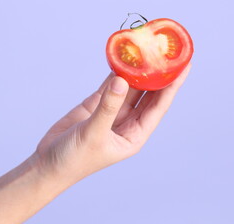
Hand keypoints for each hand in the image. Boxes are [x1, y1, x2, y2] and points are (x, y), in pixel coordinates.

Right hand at [34, 64, 190, 183]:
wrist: (50, 163)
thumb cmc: (75, 159)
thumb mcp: (94, 135)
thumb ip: (107, 107)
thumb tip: (121, 80)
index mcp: (134, 135)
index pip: (158, 107)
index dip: (172, 87)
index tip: (184, 67)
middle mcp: (127, 123)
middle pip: (148, 95)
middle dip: (159, 76)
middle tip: (169, 53)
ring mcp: (111, 112)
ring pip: (130, 88)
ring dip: (137, 72)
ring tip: (148, 51)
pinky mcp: (96, 105)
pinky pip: (109, 86)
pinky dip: (115, 73)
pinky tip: (122, 59)